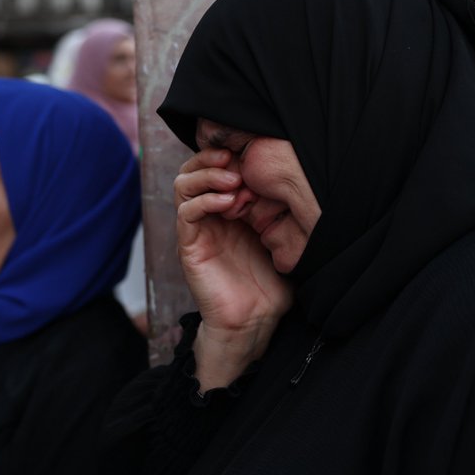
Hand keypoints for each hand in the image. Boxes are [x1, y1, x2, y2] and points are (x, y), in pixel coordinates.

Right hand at [174, 147, 291, 390]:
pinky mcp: (189, 246)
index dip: (226, 156)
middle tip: (233, 159)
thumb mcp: (281, 239)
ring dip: (206, 176)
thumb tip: (291, 182)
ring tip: (233, 181)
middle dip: (210, 158)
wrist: (254, 319)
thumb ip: (278, 211)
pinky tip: (228, 203)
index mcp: (227, 212)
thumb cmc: (269, 284)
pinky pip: (186, 214)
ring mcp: (197, 231)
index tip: (249, 155)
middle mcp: (208, 217)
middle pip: (192, 171)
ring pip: (183, 186)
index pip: (213, 170)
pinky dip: (204, 201)